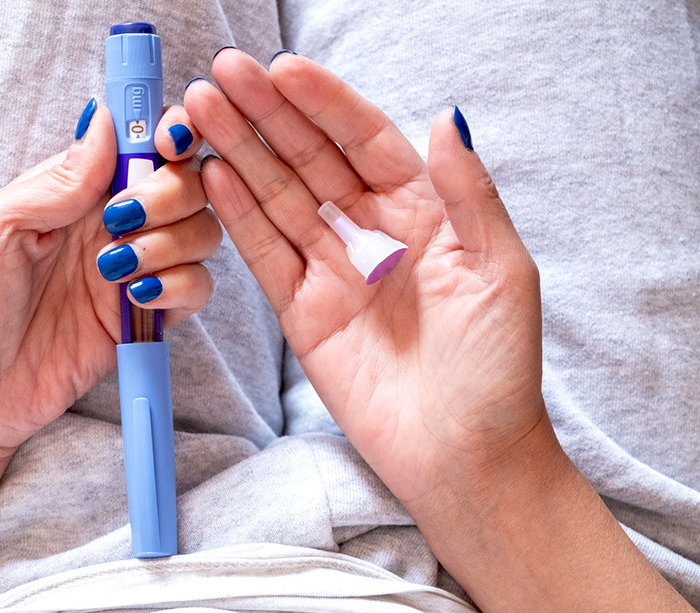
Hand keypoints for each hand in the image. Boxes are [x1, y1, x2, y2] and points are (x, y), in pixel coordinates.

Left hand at [0, 101, 218, 456]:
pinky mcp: (145, 317)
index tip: (164, 142)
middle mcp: (111, 223)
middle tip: (122, 220)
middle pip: (186, 182)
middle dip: (169, 193)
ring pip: (201, 232)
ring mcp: (133, 269)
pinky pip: (196, 288)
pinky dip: (180, 285)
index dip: (166, 132)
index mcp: (74, 189)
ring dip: (171, 242)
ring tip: (116, 269)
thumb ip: (59, 180)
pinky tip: (136, 298)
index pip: (141, 142)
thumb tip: (108, 123)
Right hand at [185, 50, 544, 509]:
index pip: (366, 141)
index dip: (324, 103)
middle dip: (266, 116)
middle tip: (221, 76)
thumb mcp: (500, 270)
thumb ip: (467, 193)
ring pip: (279, 199)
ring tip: (199, 113)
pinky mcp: (303, 314)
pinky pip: (264, 255)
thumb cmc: (498, 369)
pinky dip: (237, 216)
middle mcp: (375, 234)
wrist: (466, 456)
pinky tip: (213, 176)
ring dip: (240, 154)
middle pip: (311, 160)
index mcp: (427, 213)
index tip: (282, 69)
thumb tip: (444, 117)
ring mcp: (334, 272)